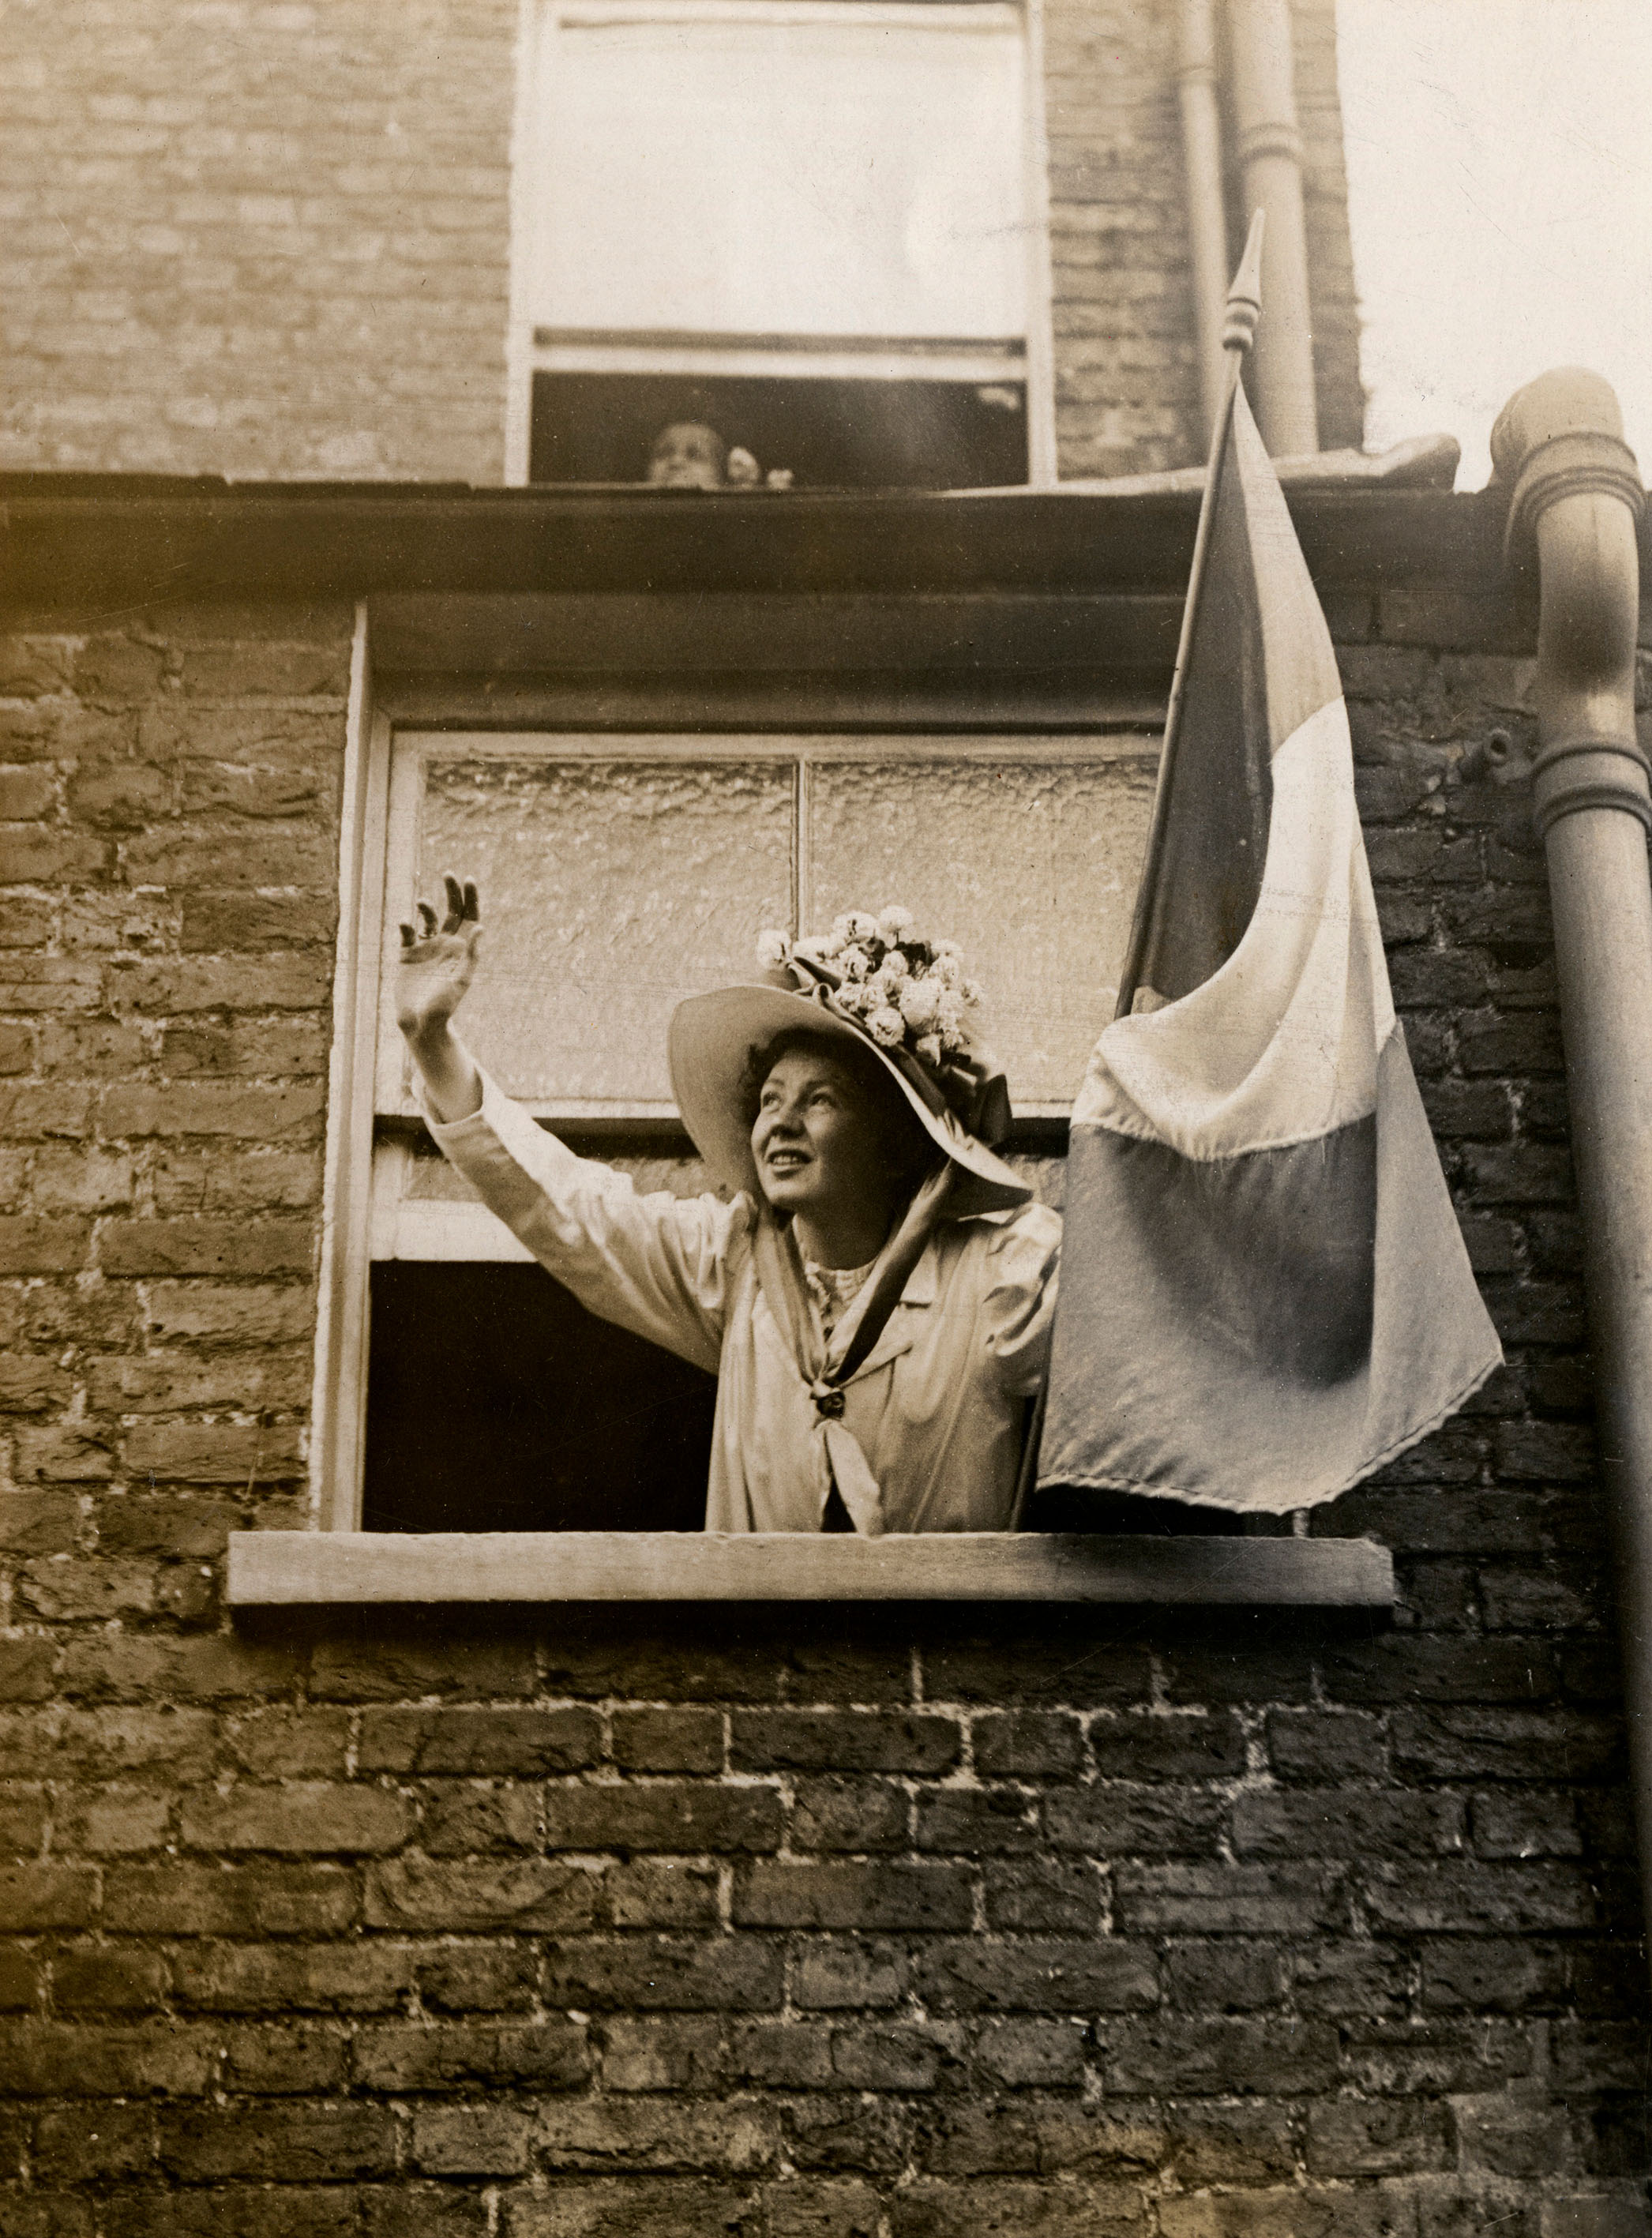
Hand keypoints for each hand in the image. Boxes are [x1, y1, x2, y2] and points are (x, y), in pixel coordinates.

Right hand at [397, 873, 481, 1044]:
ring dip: (426, 907)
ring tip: (423, 903)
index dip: (470, 898)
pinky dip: (406, 924)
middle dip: (451, 892)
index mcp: (463, 949)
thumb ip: (471, 954)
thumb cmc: (444, 1007)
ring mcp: (426, 947)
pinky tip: (405, 923)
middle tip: (448, 874)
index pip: (470, 917)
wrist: (420, 1024)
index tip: (468, 879)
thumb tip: (481, 927)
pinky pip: (408, 933)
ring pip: (428, 918)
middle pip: (451, 911)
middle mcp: (446, 944)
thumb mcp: (461, 980)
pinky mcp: (408, 954)